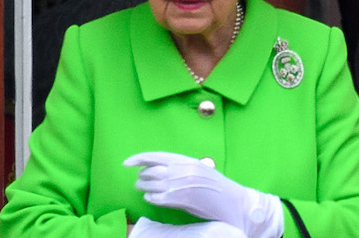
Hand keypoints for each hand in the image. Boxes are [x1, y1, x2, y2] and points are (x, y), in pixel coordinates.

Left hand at [125, 152, 284, 237]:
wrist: (231, 201)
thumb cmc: (216, 186)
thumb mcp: (200, 168)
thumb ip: (181, 166)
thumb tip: (160, 168)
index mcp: (186, 160)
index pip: (155, 156)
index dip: (138, 158)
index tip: (127, 162)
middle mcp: (181, 171)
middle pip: (150, 171)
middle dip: (141, 176)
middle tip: (140, 180)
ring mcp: (178, 186)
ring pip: (150, 185)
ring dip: (143, 187)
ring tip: (143, 189)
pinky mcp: (178, 201)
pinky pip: (155, 198)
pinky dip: (150, 198)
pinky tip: (152, 198)